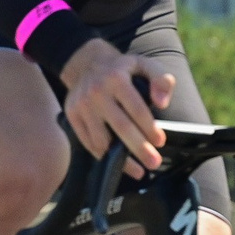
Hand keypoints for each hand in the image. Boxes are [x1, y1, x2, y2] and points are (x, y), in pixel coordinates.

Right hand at [58, 39, 170, 170]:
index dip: (149, 128)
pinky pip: (88, 142)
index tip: (160, 141)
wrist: (87, 64)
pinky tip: (118, 162)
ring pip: (101, 140)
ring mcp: (81, 105)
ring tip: (138, 169)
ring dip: (121, 159)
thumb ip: (161, 80)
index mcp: (116, 78)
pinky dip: (104, 155)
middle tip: (154, 163)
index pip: (136, 108)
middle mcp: (96, 92)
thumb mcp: (145, 65)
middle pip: (120, 127)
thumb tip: (162, 104)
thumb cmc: (122, 69)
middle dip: (139, 148)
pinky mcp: (71, 115)